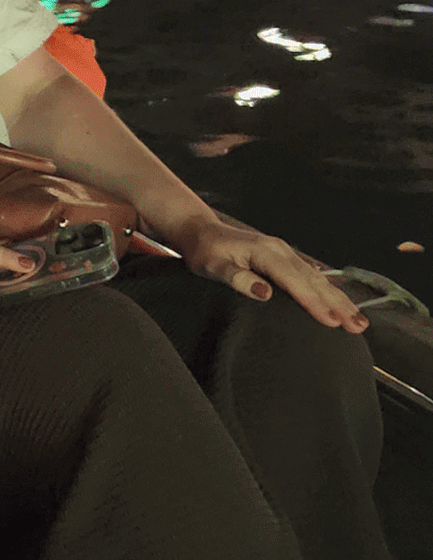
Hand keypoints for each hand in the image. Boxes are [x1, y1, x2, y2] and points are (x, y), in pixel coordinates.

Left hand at [171, 218, 367, 331]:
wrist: (201, 232)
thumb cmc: (205, 251)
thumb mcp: (213, 266)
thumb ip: (237, 278)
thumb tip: (265, 293)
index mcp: (266, 253)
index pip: (295, 282)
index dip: (314, 303)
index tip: (332, 322)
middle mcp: (281, 250)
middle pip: (314, 281)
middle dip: (338, 304)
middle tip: (358, 328)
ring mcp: (284, 252)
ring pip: (318, 279)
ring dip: (339, 299)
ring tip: (358, 322)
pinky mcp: (284, 257)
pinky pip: (311, 276)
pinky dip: (328, 291)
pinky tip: (340, 303)